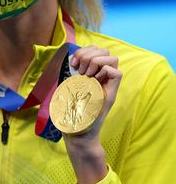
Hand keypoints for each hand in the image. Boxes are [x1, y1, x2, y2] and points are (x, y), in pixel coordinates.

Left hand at [63, 45, 122, 183]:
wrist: (77, 133)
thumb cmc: (70, 112)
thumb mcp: (68, 88)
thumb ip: (71, 75)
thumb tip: (66, 61)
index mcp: (93, 74)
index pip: (98, 51)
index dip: (86, 51)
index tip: (74, 65)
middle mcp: (103, 78)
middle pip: (105, 51)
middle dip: (89, 55)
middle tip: (79, 70)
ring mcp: (108, 86)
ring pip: (112, 59)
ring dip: (95, 62)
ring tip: (85, 75)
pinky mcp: (111, 95)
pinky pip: (117, 73)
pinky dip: (103, 71)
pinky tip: (92, 80)